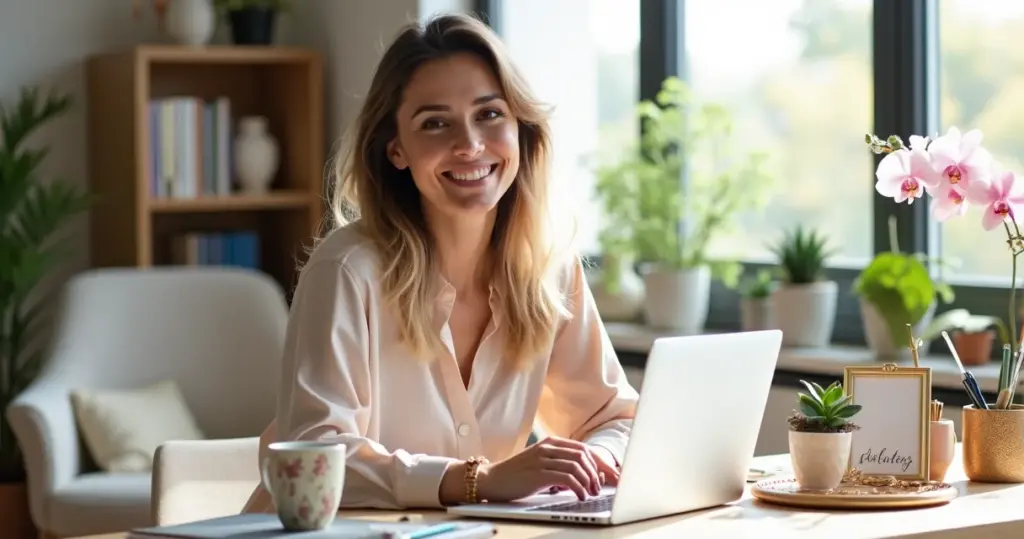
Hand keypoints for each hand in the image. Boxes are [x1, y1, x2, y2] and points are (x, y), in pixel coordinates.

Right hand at [477, 436, 618, 501]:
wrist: (492, 480)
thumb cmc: (517, 476)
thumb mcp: (542, 466)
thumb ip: (562, 467)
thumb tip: (588, 478)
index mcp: (551, 443)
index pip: (584, 449)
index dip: (602, 463)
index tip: (613, 476)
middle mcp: (549, 447)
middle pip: (584, 455)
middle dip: (598, 472)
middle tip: (601, 488)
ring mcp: (543, 458)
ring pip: (578, 466)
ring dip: (589, 481)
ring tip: (591, 493)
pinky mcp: (539, 472)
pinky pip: (567, 477)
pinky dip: (578, 487)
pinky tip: (580, 496)